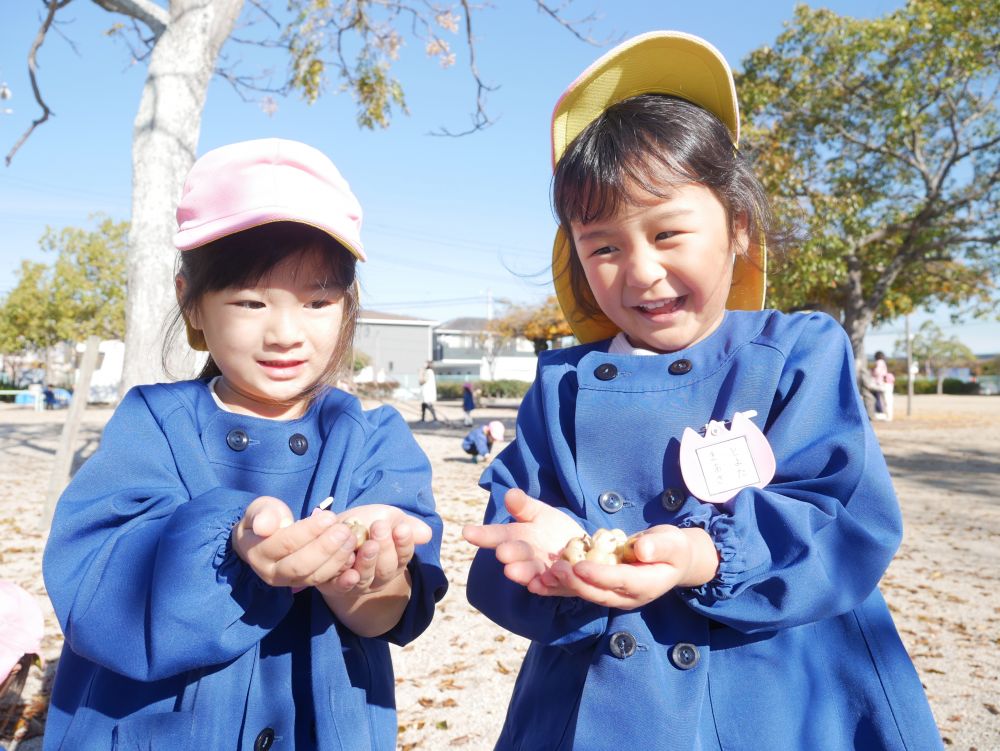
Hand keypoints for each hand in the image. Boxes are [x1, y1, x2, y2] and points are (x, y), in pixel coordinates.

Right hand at [231, 496, 358, 588]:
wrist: (264, 538)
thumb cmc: (266, 518)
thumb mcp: (260, 509)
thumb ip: (263, 514)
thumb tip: (264, 527)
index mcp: (257, 553)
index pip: (286, 543)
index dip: (309, 531)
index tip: (329, 517)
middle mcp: (271, 573)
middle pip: (301, 565)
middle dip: (326, 548)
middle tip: (345, 531)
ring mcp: (288, 582)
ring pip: (315, 576)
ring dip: (336, 559)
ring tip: (351, 539)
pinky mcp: (304, 584)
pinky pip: (324, 582)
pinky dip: (340, 571)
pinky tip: (353, 557)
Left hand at [317, 504, 432, 595]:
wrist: (334, 529)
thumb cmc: (365, 523)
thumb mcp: (388, 518)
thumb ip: (406, 524)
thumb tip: (426, 534)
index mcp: (395, 561)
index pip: (404, 555)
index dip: (404, 543)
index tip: (402, 528)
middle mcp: (379, 577)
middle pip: (387, 569)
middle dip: (385, 547)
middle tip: (380, 527)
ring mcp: (358, 584)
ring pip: (366, 578)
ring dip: (367, 562)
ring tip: (367, 544)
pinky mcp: (335, 587)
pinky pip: (341, 587)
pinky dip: (345, 581)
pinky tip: (348, 566)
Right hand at [462, 488, 584, 589]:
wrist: (583, 551)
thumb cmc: (554, 531)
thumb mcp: (540, 514)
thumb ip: (524, 506)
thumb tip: (509, 493)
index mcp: (516, 538)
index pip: (497, 535)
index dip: (482, 535)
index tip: (467, 532)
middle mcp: (525, 557)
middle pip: (515, 554)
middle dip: (509, 553)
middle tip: (501, 552)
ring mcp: (541, 573)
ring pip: (530, 573)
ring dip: (522, 573)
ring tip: (511, 571)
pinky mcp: (559, 586)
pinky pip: (552, 587)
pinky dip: (545, 586)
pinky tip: (539, 584)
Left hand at [535, 525, 718, 609]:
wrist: (673, 561)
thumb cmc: (674, 548)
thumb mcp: (673, 543)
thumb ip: (659, 546)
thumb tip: (642, 549)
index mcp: (648, 584)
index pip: (621, 581)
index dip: (600, 575)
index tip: (580, 567)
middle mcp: (629, 596)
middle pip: (600, 593)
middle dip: (576, 584)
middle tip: (556, 571)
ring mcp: (615, 596)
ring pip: (587, 594)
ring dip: (564, 588)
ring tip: (543, 578)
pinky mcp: (604, 590)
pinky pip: (582, 590)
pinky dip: (562, 586)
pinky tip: (542, 580)